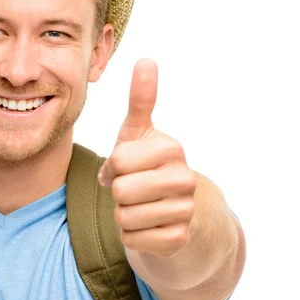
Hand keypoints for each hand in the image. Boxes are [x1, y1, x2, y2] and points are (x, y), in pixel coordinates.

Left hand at [98, 59, 196, 257]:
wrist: (175, 209)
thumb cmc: (146, 165)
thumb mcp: (138, 133)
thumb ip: (140, 99)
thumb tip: (146, 59)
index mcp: (171, 148)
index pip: (118, 161)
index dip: (113, 167)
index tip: (126, 166)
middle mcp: (185, 178)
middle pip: (121, 190)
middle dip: (118, 192)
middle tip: (133, 189)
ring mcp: (186, 210)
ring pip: (124, 217)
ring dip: (123, 214)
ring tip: (141, 205)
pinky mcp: (179, 239)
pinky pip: (131, 239)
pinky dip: (130, 235)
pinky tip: (147, 225)